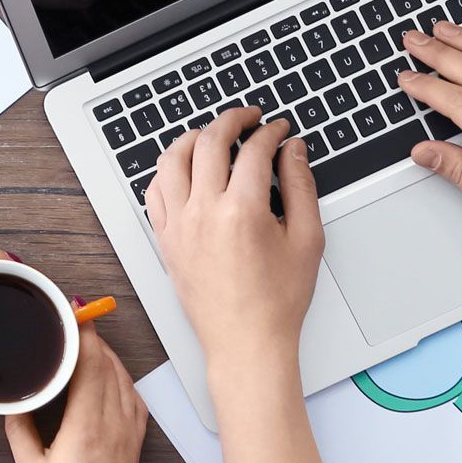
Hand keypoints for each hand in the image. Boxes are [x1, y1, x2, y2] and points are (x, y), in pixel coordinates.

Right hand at [6, 330, 147, 462]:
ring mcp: (129, 430)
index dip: (82, 335)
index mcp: (86, 429)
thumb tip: (12, 403)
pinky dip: (120, 374)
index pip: (90, 366)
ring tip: (85, 339)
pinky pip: (133, 393)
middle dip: (91, 335)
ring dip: (106, 352)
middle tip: (72, 317)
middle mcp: (113, 424)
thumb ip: (20, 431)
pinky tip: (107, 371)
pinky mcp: (137, 438)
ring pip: (123, 375)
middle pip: (107, 363)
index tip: (71, 313)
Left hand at [146, 108, 322, 370]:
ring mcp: (179, 225)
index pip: (254, 150)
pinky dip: (168, 169)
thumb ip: (301, 186)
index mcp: (242, 211)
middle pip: (210, 141)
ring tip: (213, 134)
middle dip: (233, 120)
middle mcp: (203, 213)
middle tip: (250, 118)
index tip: (279, 129)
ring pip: (173, 158)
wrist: (246, 344)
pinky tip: (184, 167)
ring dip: (194, 137)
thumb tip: (293, 150)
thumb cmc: (278, 302)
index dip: (271, 132)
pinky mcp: (165, 240)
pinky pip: (155, 190)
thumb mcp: (307, 240)